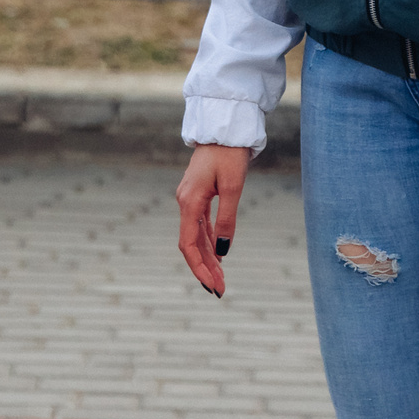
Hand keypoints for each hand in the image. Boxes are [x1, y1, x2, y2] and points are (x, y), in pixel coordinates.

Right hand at [176, 143, 251, 296]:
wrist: (225, 128)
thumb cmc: (229, 154)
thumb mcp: (233, 187)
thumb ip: (226, 220)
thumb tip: (221, 251)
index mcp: (189, 202)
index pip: (188, 244)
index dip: (198, 267)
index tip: (211, 285)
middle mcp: (185, 202)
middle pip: (191, 244)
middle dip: (205, 268)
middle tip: (221, 290)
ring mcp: (190, 198)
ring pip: (196, 236)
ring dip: (207, 258)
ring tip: (221, 278)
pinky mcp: (198, 194)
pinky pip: (200, 225)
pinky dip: (208, 242)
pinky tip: (218, 255)